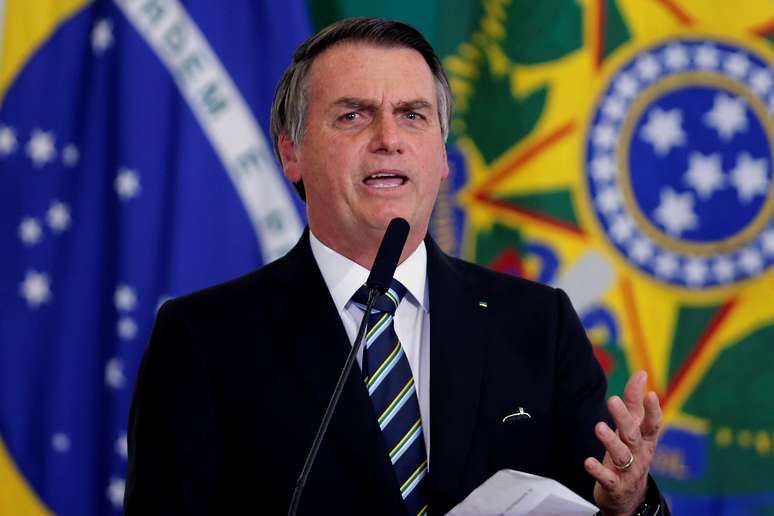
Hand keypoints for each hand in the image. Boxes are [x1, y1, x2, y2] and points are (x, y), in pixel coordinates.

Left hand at [584, 370, 661, 515]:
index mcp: (646, 439)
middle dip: (623, 418)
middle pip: (633, 435)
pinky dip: (598, 470)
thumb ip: (635, 402)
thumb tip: (642, 373)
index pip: (652, 424)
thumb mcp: (635, 429)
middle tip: (612, 400)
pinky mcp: (615, 485)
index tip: (651, 394)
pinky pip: (608, 478)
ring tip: (599, 427)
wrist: (629, 496)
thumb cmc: (632, 454)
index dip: (653, 410)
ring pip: (621, 455)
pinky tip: (588, 462)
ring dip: (610, 441)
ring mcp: (628, 471)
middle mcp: (640, 454)